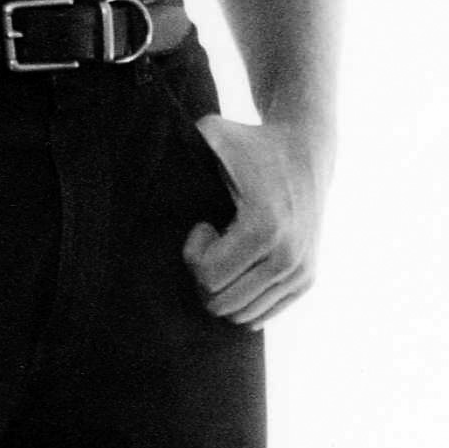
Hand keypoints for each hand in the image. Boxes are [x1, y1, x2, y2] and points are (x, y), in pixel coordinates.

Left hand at [182, 113, 331, 326]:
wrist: (306, 149)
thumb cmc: (250, 144)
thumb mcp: (213, 134)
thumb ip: (177, 141)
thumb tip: (141, 147)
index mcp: (264, 226)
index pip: (208, 277)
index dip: (194, 253)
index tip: (203, 223)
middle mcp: (288, 255)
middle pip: (222, 302)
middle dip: (206, 274)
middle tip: (214, 239)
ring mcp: (301, 270)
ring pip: (242, 314)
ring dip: (227, 285)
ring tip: (230, 249)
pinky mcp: (307, 279)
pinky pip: (262, 313)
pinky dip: (245, 295)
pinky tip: (246, 260)